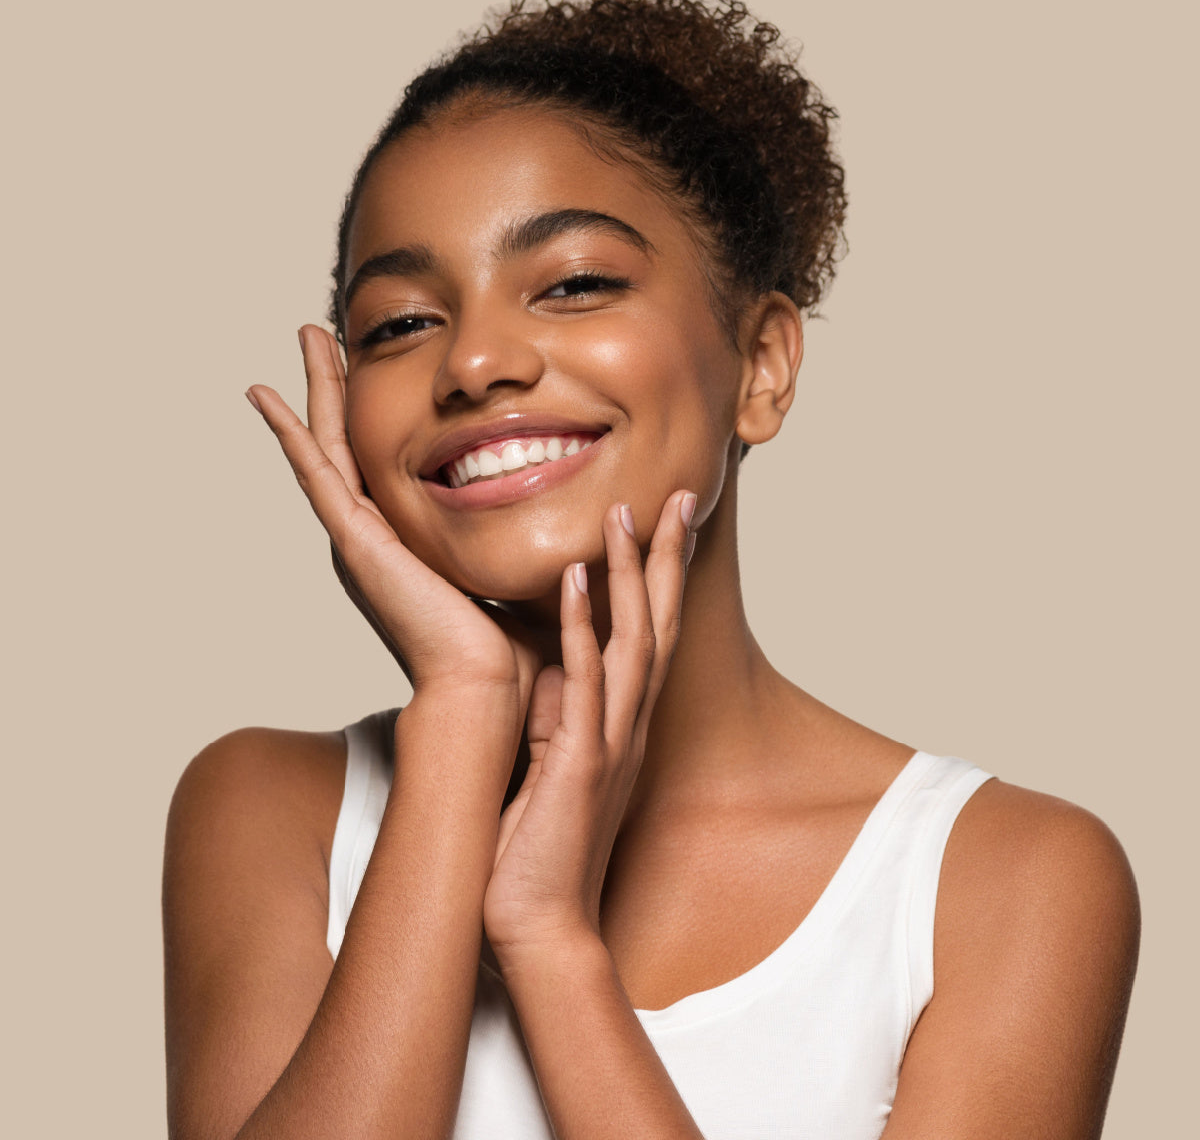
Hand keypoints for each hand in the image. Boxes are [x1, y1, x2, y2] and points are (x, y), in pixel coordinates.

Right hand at [246, 324, 540, 705]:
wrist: (487, 688)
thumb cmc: (507, 648)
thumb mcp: (511, 572)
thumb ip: (520, 539)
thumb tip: (562, 507)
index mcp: (404, 543)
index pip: (383, 459)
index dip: (374, 410)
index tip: (375, 362)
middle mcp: (372, 536)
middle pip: (348, 441)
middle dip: (338, 384)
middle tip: (323, 334)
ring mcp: (358, 537)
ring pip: (327, 444)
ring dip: (316, 389)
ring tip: (306, 336)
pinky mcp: (354, 541)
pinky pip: (315, 473)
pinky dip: (289, 433)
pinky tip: (265, 396)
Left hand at [483, 491, 695, 955]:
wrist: (539, 924)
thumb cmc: (539, 849)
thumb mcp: (554, 766)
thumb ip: (559, 713)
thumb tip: (547, 662)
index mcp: (622, 724)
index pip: (649, 635)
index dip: (658, 577)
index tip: (659, 522)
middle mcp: (628, 725)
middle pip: (658, 625)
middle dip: (664, 558)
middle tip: (673, 495)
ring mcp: (611, 742)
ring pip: (633, 643)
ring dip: (631, 576)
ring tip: (624, 513)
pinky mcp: (582, 764)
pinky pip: (584, 684)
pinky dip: (583, 630)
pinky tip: (577, 581)